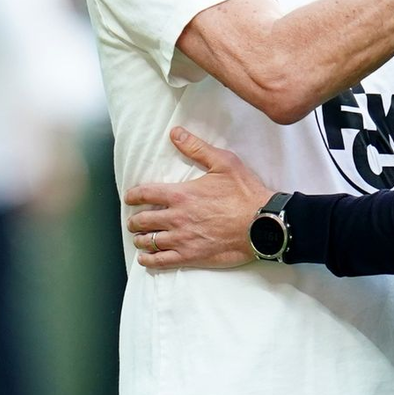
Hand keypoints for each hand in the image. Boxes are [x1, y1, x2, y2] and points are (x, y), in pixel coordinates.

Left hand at [124, 128, 271, 268]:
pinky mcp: (191, 256)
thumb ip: (197, 148)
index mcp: (181, 194)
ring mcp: (182, 239)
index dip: (132, 196)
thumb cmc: (245, 193)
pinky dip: (149, 260)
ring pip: (148, 241)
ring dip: (140, 239)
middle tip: (134, 221)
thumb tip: (176, 133)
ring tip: (141, 238)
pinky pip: (160, 261)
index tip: (130, 198)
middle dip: (134, 221)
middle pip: (141, 220)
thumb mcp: (224, 163)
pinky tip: (146, 258)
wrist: (263, 224)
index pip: (144, 194)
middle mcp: (176, 218)